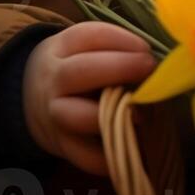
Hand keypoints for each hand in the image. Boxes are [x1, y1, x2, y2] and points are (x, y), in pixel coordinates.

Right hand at [21, 22, 155, 175]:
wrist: (34, 98)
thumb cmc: (78, 67)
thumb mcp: (86, 48)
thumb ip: (117, 50)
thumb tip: (159, 64)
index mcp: (63, 48)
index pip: (88, 37)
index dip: (122, 41)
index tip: (147, 49)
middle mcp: (55, 80)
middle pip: (79, 71)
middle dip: (119, 68)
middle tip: (150, 69)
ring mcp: (56, 115)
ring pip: (78, 116)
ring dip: (113, 115)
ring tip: (142, 113)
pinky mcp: (64, 147)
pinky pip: (87, 157)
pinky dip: (112, 154)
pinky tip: (135, 145)